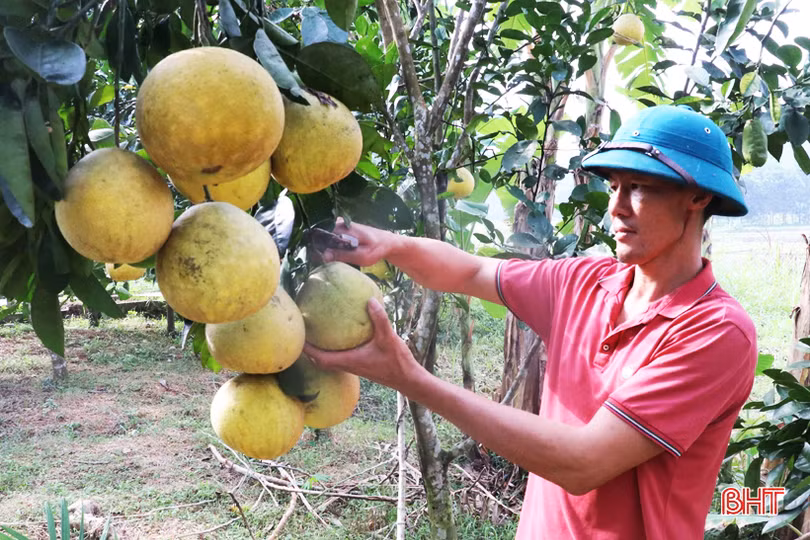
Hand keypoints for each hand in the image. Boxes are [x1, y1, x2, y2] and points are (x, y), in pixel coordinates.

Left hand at [303, 298, 422, 391]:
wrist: (408, 379)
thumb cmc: (396, 362)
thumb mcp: (388, 338)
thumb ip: (380, 320)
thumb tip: (369, 300)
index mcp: (349, 361)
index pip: (320, 357)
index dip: (307, 349)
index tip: (297, 337)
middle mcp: (348, 365)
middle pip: (321, 360)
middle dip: (309, 349)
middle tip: (302, 334)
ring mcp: (355, 366)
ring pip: (330, 360)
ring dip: (321, 350)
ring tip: (315, 334)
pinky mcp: (361, 365)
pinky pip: (341, 357)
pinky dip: (335, 349)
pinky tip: (341, 337)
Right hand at [321, 218, 397, 266]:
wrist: (387, 242)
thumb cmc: (376, 249)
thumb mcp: (361, 256)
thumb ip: (343, 255)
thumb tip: (324, 256)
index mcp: (342, 228)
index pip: (321, 236)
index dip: (316, 248)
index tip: (316, 259)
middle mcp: (339, 223)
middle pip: (322, 236)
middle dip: (320, 248)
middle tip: (322, 261)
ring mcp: (340, 225)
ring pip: (326, 238)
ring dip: (325, 248)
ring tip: (326, 259)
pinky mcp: (342, 229)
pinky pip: (331, 238)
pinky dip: (330, 246)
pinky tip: (332, 255)